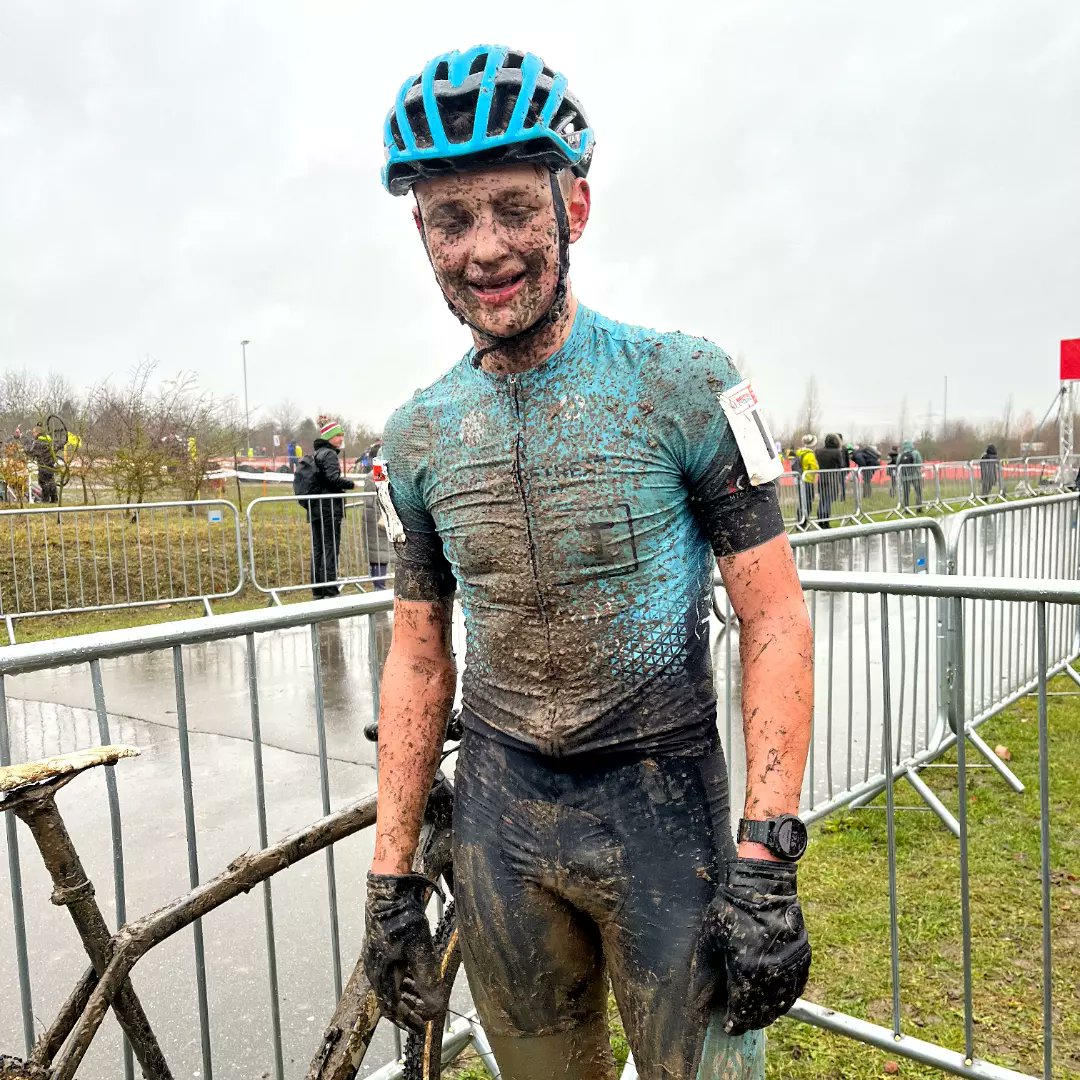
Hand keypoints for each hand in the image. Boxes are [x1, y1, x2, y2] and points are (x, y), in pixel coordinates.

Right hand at [362, 872, 446, 1032]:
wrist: (390, 891)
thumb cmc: (403, 919)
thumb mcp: (420, 952)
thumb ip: (427, 981)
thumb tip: (435, 1007)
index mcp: (381, 974)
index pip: (391, 1008)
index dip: (406, 1020)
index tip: (420, 1026)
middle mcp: (375, 969)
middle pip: (390, 998)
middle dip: (408, 1008)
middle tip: (423, 1013)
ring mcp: (377, 957)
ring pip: (392, 984)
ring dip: (408, 993)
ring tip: (423, 996)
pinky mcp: (382, 946)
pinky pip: (392, 971)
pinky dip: (405, 978)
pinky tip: (417, 975)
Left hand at [692, 858, 809, 1034]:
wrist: (763, 885)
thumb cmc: (733, 907)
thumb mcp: (710, 936)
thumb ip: (703, 966)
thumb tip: (695, 990)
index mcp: (747, 970)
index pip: (742, 1011)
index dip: (734, 1023)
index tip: (729, 1026)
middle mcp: (771, 974)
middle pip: (763, 1012)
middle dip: (751, 1020)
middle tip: (742, 1021)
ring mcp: (790, 967)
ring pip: (782, 1004)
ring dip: (770, 1012)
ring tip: (758, 1013)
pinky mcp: (802, 957)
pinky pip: (795, 988)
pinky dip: (786, 998)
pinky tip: (778, 998)